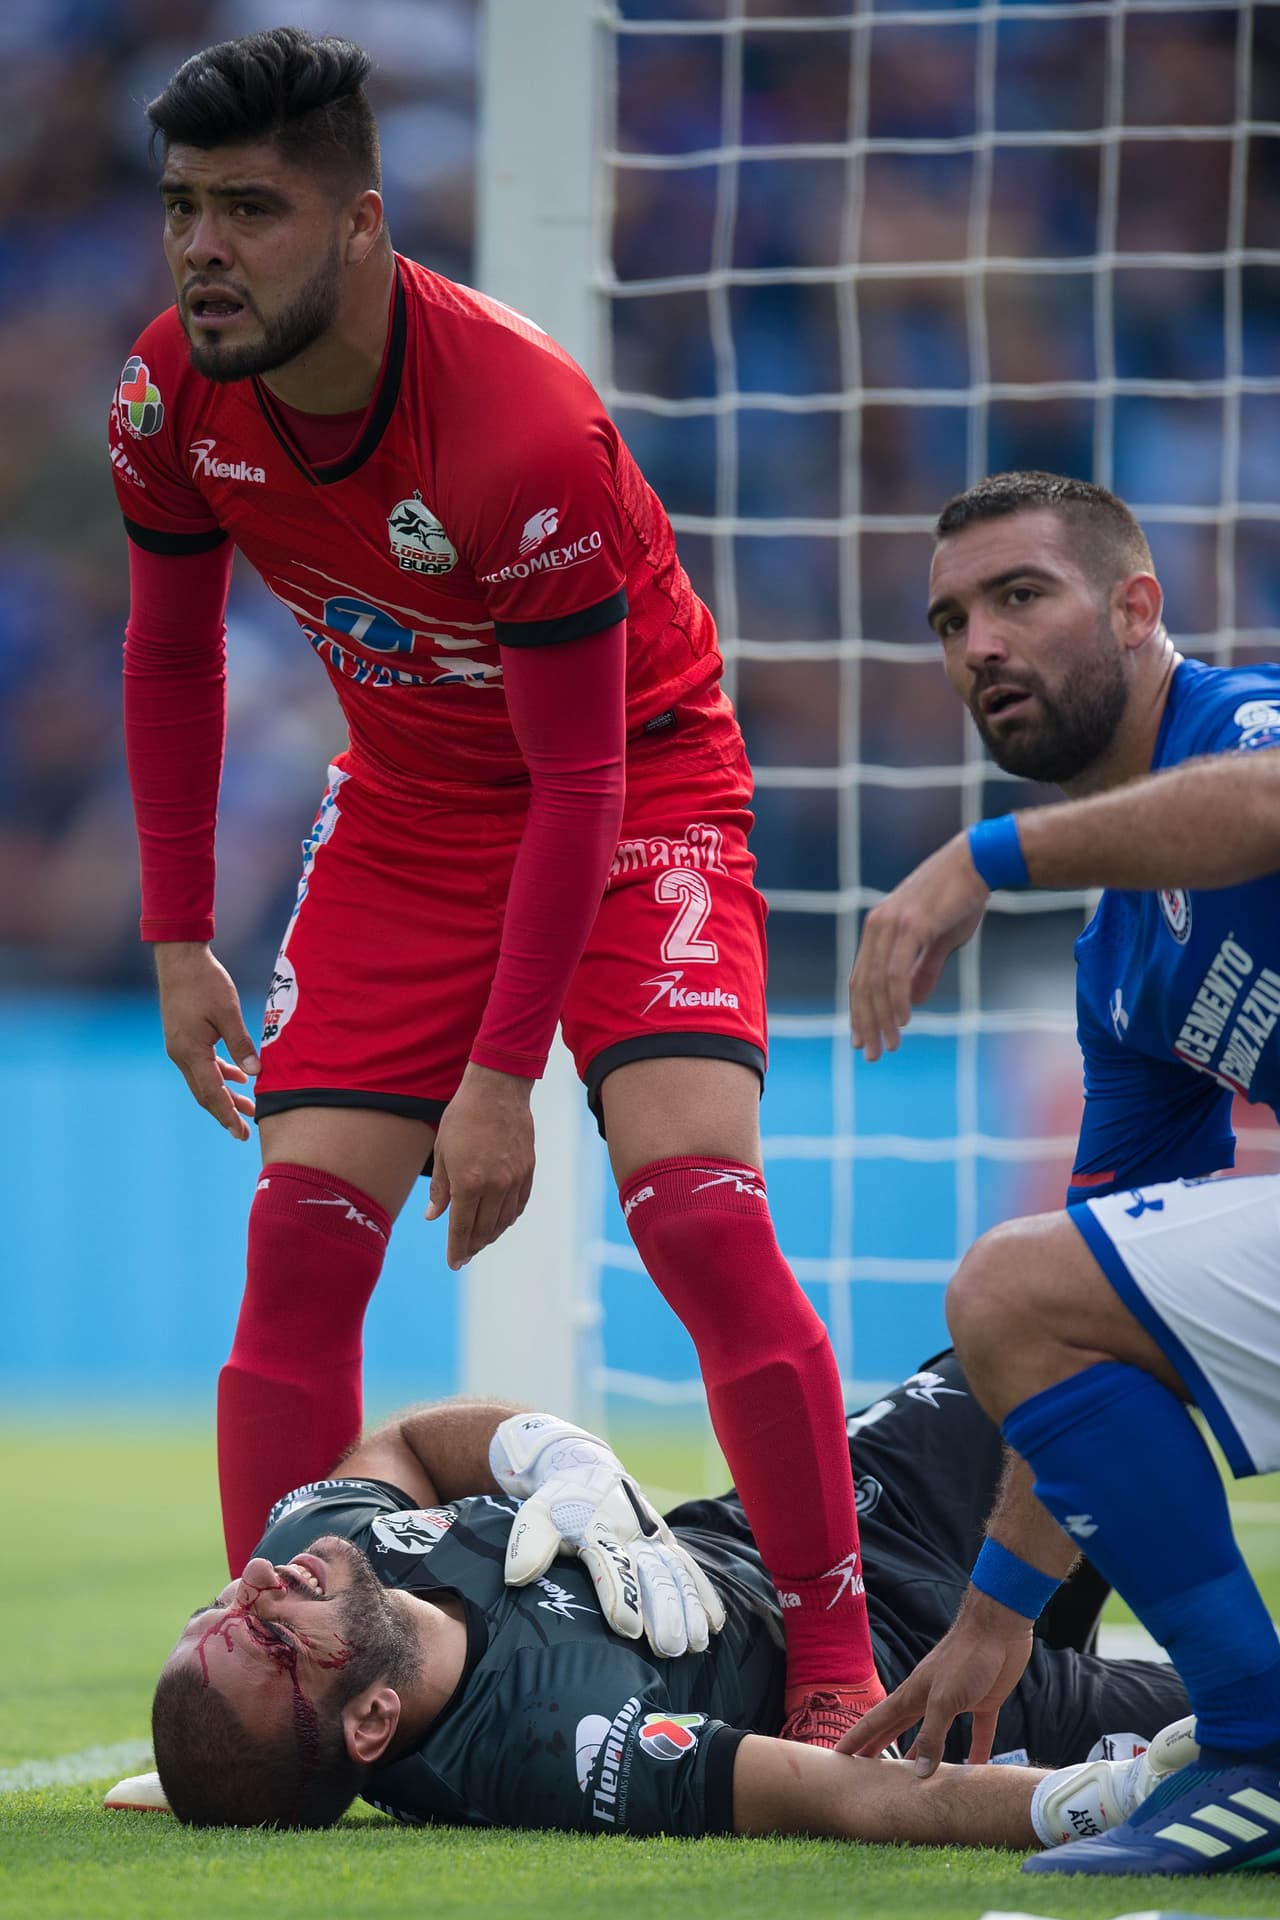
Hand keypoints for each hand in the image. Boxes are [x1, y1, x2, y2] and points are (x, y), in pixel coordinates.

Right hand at [154, 942, 259, 1140]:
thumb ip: (241, 1044)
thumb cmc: (205, 982)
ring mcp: (180, 1047)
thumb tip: (256, 1073)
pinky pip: (203, 1064)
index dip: (227, 1114)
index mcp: (190, 1052)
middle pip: (205, 1093)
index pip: (212, 1093)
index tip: (240, 1133)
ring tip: (249, 1107)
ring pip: (204, 1080)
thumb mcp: (228, 1012)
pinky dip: (220, 1073)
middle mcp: (181, 1054)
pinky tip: (239, 1076)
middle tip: (245, 1132)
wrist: (180, 959)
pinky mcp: (184, 1038)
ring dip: (225, 1093)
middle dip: (226, 1112)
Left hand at [426, 1063, 534, 1268]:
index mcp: (468, 1183)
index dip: (456, 1249)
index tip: (454, 1263)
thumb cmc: (463, 1118)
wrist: (497, 1090)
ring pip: (503, 1221)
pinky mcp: (528, 1171)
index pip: (461, 1228)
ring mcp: (514, 1179)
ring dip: (491, 1235)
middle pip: (484, 1229)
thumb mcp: (442, 1153)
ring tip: (480, 1240)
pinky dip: (508, 1218)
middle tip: (464, 1254)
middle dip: (472, 1245)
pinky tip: (500, 1222)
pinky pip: (519, 1205)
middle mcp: (495, 1186)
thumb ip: (441, 1189)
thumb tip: (433, 1216)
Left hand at [490, 1413, 727, 1656]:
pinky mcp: (666, 1541)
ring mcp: (653, 1536)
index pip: (611, 1564)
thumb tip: (517, 1578)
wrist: (586, 1469)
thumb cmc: (558, 1503)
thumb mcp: (535, 1515)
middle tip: (670, 1647)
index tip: (628, 1629)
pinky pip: (690, 1566)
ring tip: (696, 1644)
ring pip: (677, 1573)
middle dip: (664, 1611)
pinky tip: (716, 1623)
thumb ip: (528, 1543)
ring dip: (689, 1607)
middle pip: (653, 1573)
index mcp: (598, 1527)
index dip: (620, 1596)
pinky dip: (705, 1592)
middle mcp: (632, 1532)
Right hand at [836, 1590, 1033, 1773]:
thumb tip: (919, 1774)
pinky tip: (978, 1768)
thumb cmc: (965, 1656)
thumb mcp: (943, 1699)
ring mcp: (956, 1700)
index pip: (876, 1721)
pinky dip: (977, 1750)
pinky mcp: (983, 1701)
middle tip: (867, 1773)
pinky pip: (978, 1732)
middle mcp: (929, 1699)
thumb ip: (931, 1735)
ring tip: (917, 1779)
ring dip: (926, 1755)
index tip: (837, 1756)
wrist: (999, 1628)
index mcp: (912, 1695)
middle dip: (882, 1748)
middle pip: (901, 1729)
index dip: (856, 1738)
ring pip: (936, 1734)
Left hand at [849, 832, 989, 1060]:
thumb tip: (915, 1001)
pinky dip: (897, 999)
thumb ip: (924, 969)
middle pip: (862, 986)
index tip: (860, 1040)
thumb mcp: (940, 940)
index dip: (858, 1012)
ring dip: (882, 1019)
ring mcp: (892, 925)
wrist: (978, 863)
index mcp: (878, 929)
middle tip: (871, 1054)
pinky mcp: (912, 926)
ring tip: (889, 1044)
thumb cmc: (961, 898)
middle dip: (866, 1024)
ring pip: (877, 983)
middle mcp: (877, 927)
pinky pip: (897, 971)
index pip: (860, 979)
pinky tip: (903, 1020)